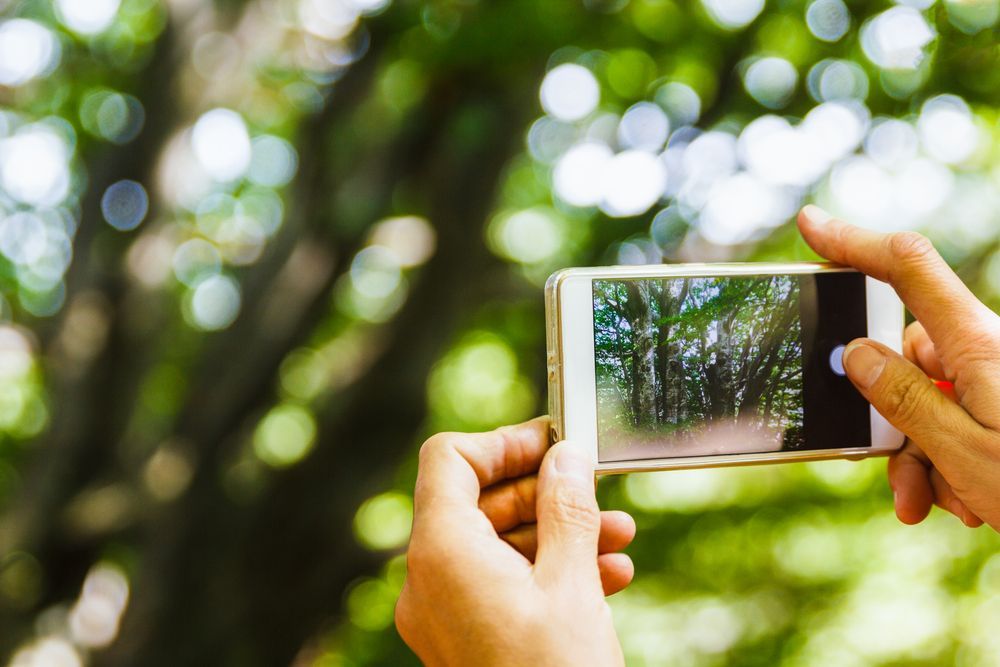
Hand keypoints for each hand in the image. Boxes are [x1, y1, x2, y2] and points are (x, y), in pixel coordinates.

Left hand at [395, 417, 635, 665]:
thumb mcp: (571, 583)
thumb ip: (567, 507)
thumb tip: (566, 455)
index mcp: (440, 552)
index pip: (450, 459)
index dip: (503, 442)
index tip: (555, 444)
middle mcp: (428, 580)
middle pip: (477, 501)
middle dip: (545, 492)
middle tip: (599, 490)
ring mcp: (444, 614)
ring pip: (496, 546)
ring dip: (557, 533)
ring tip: (619, 536)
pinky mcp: (465, 640)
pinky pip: (499, 586)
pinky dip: (545, 572)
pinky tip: (605, 576)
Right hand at [798, 205, 999, 529]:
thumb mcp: (966, 453)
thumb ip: (903, 399)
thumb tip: (856, 353)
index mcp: (979, 345)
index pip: (908, 267)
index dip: (854, 241)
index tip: (810, 224)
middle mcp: (988, 351)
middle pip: (907, 356)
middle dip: (893, 419)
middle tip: (904, 478)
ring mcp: (999, 378)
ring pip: (927, 397)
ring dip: (923, 455)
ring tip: (947, 502)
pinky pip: (956, 417)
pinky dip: (949, 461)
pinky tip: (969, 502)